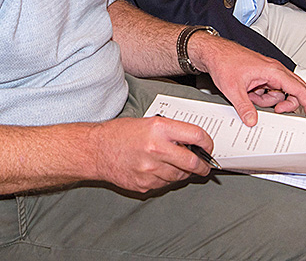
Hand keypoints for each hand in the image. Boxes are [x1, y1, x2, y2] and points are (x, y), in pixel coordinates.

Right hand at [91, 116, 212, 192]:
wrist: (97, 150)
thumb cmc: (120, 134)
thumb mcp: (149, 122)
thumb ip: (172, 132)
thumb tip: (193, 143)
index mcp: (160, 129)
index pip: (196, 136)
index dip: (208, 143)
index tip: (208, 147)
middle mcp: (157, 149)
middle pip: (193, 162)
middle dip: (203, 166)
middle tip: (205, 166)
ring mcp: (151, 169)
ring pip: (180, 176)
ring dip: (183, 172)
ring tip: (175, 165)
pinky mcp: (145, 184)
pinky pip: (165, 184)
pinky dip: (167, 178)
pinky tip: (158, 170)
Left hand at [189, 34, 305, 124]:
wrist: (214, 52)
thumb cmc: (224, 62)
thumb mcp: (233, 89)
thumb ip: (245, 107)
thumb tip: (252, 120)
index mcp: (272, 70)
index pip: (298, 89)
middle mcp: (273, 70)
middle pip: (293, 91)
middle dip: (286, 103)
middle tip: (276, 111)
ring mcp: (268, 72)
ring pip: (279, 92)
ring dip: (269, 100)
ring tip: (252, 97)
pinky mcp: (262, 75)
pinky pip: (269, 90)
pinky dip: (261, 96)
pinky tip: (249, 93)